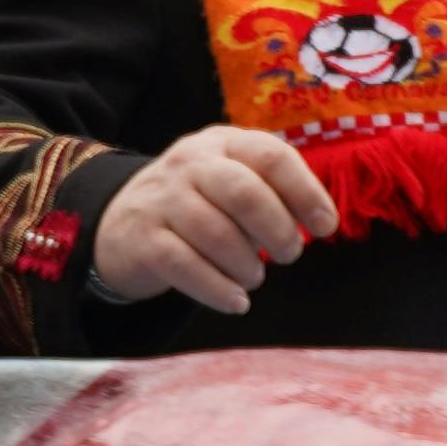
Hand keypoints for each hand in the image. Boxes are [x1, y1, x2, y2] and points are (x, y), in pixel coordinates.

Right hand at [89, 124, 342, 314]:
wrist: (122, 224)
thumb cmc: (199, 206)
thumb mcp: (232, 182)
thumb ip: (273, 194)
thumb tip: (319, 223)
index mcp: (222, 144)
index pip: (271, 156)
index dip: (306, 192)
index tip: (324, 227)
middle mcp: (189, 164)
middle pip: (243, 192)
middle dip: (277, 230)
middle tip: (288, 254)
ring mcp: (161, 199)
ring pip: (214, 233)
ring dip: (247, 265)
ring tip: (253, 276)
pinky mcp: (142, 239)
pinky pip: (185, 266)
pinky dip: (218, 289)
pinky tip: (236, 301)